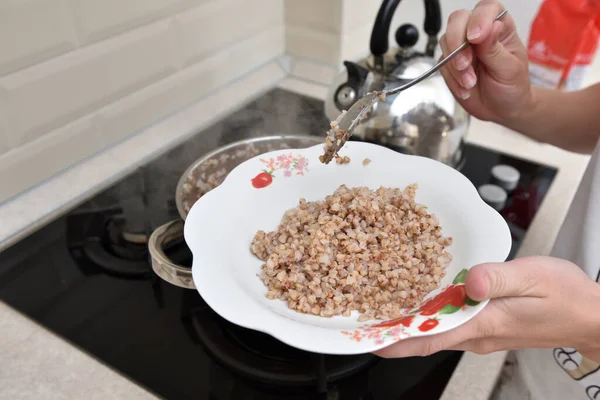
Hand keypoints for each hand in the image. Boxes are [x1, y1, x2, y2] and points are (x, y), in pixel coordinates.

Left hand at [374, 256, 599, 362]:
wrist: (591, 317)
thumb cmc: (566, 296)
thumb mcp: (533, 277)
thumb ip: (498, 277)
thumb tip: (468, 281)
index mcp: (484, 323)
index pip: (430, 338)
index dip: (397, 340)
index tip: (369, 340)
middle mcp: (477, 333)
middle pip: (425, 337)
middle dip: (393, 332)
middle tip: (364, 321)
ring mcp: (481, 333)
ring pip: (436, 332)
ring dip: (408, 325)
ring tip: (381, 310)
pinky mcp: (486, 326)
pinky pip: (450, 325)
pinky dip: (428, 318)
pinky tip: (419, 304)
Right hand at [440, 0, 532, 123]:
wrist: (501, 109)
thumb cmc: (512, 87)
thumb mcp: (509, 69)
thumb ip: (495, 49)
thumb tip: (491, 27)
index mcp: (500, 27)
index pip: (486, 9)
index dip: (479, 19)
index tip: (476, 38)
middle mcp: (479, 33)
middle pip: (458, 20)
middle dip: (457, 43)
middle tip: (465, 64)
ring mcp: (462, 47)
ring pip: (446, 41)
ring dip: (454, 65)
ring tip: (470, 82)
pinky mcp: (450, 63)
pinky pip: (441, 65)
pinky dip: (451, 78)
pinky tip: (465, 88)